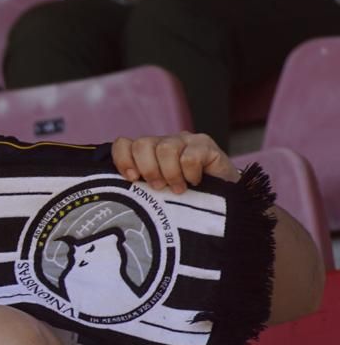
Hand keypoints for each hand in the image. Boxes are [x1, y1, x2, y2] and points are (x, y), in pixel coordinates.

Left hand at [112, 132, 237, 193]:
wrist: (223, 203)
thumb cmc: (185, 200)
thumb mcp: (156, 195)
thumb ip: (139, 188)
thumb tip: (121, 190)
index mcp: (146, 153)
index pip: (123, 144)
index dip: (123, 160)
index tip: (132, 178)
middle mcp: (163, 142)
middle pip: (142, 144)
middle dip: (148, 169)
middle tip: (160, 187)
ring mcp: (185, 141)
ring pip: (165, 149)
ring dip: (171, 174)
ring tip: (179, 189)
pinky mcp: (205, 144)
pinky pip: (189, 156)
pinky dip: (190, 173)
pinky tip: (195, 182)